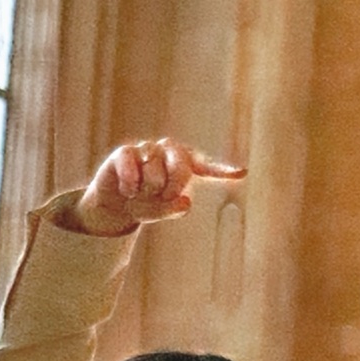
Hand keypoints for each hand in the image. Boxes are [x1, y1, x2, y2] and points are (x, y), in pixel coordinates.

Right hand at [68, 139, 244, 237]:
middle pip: (182, 168)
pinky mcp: (125, 151)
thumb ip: (176, 208)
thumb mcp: (164, 211)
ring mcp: (147, 149)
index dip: (223, 170)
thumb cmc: (148, 205)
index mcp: (185, 165)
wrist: (117, 205)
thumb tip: (185, 201)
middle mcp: (169, 152)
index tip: (242, 173)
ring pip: (155, 174)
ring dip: (147, 191)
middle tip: (160, 196)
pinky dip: (130, 186)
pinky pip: (132, 168)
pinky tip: (127, 190)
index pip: (206, 167)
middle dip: (173, 189)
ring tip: (140, 192)